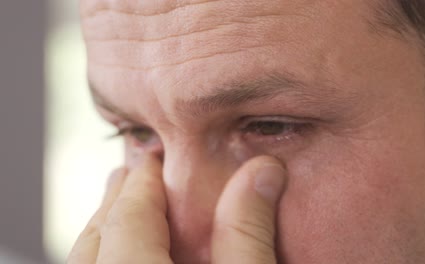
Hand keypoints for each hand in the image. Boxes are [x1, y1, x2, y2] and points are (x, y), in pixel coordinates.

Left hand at [67, 155, 285, 263]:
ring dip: (103, 229)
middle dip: (117, 199)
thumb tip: (262, 172)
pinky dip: (100, 257)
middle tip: (132, 174)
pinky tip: (119, 257)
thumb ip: (249, 234)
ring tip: (120, 210)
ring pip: (82, 259)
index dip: (144, 182)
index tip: (153, 160)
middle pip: (97, 235)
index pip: (130, 216)